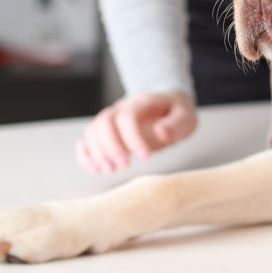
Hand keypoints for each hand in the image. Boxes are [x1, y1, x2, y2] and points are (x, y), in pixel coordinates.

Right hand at [76, 91, 196, 173]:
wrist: (168, 105)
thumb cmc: (176, 112)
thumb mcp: (185, 116)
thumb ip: (176, 124)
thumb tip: (160, 132)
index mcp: (142, 102)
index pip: (128, 116)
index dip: (132, 138)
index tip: (145, 157)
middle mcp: (121, 107)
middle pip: (104, 122)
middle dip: (111, 147)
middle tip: (124, 166)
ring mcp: (111, 118)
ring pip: (92, 130)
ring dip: (97, 152)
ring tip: (110, 170)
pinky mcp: (106, 132)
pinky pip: (87, 139)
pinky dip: (86, 154)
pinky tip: (94, 169)